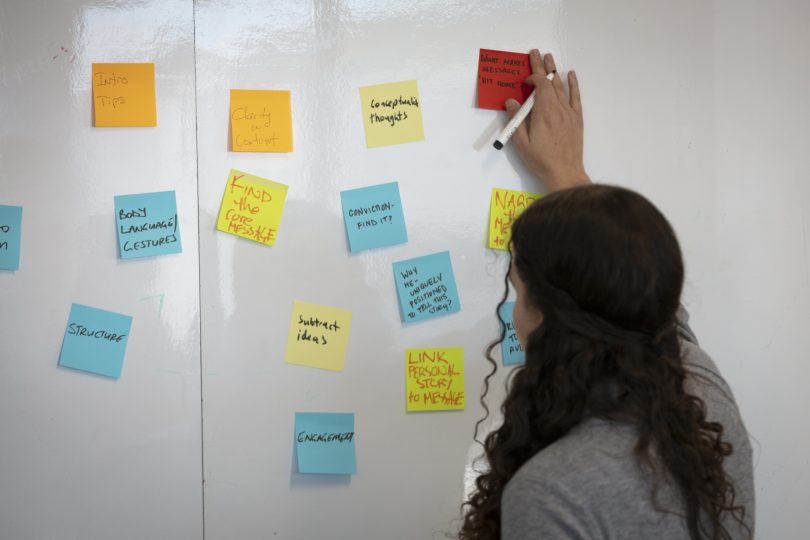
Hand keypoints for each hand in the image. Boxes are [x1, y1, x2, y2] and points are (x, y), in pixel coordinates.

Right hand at [505, 50, 589, 191]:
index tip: (525, 76)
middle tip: (537, 52)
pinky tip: (571, 75)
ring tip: (550, 58)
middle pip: (550, 81)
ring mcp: (569, 113)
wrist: (564, 173)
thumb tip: (511, 101)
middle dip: (542, 66)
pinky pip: (576, 98)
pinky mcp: (577, 119)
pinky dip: (574, 85)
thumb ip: (516, 119)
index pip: (539, 85)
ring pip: (562, 87)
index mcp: (543, 112)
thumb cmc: (541, 160)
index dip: (532, 76)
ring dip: (555, 71)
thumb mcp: (521, 142)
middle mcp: (558, 108)